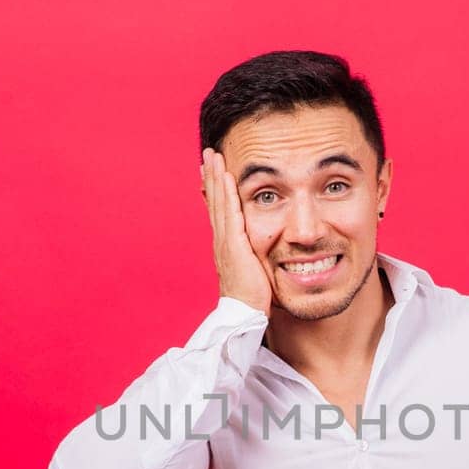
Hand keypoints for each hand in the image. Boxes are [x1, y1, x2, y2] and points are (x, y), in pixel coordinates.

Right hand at [202, 147, 271, 316]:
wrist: (245, 315)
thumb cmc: (253, 298)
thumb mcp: (253, 270)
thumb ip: (255, 256)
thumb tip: (260, 250)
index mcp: (226, 245)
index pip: (220, 210)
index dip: (216, 189)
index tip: (213, 170)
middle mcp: (222, 239)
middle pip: (214, 201)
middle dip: (212, 176)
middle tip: (208, 153)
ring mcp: (225, 241)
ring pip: (219, 202)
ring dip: (216, 177)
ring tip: (212, 156)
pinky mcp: (234, 244)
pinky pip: (230, 212)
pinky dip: (227, 193)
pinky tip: (227, 177)